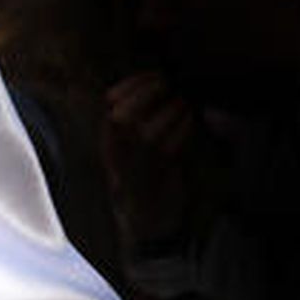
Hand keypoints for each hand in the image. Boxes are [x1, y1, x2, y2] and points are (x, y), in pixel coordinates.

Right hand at [100, 70, 199, 245]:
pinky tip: (190, 122)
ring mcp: (132, 170)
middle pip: (122, 117)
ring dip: (169, 112)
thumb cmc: (146, 177)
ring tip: (183, 103)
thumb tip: (162, 84)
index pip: (110, 107)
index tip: (152, 74)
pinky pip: (167, 151)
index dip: (130, 86)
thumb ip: (140, 120)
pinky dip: (181, 132)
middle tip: (167, 85)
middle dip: (145, 94)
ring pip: (146, 133)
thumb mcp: (135, 148)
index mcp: (109, 143)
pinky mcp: (153, 183)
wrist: (148, 225)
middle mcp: (115, 156)